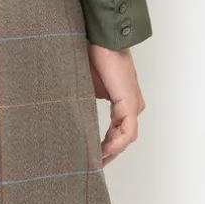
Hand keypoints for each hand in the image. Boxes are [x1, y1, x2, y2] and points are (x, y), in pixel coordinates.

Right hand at [86, 44, 144, 163]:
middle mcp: (131, 105)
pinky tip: (103, 151)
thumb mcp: (86, 87)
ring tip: (96, 161)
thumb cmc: (90, 56)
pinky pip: (127, 131)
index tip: (91, 155)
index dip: (106, 145)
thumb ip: (85, 104)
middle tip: (93, 164)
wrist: (99, 39)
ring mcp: (133, 104)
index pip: (117, 130)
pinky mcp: (130, 103)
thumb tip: (72, 119)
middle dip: (108, 152)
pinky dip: (117, 144)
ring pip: (126, 137)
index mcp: (121, 100)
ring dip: (112, 151)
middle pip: (122, 137)